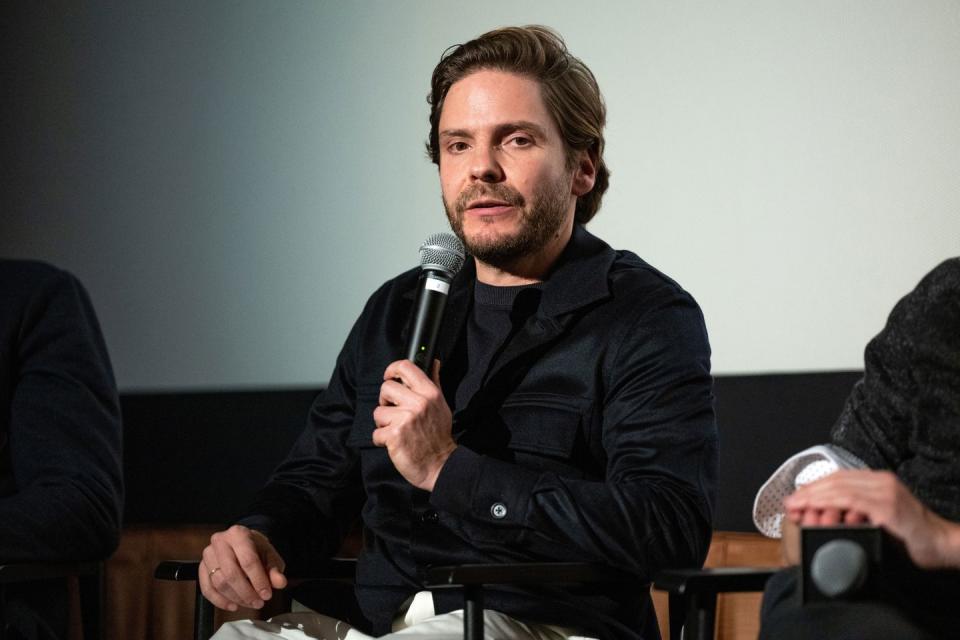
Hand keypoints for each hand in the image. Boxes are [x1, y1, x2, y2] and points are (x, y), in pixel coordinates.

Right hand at [199, 525, 286, 610]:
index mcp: (238, 534)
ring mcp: (208, 554)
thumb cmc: (257, 550)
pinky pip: (207, 589)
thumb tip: (280, 583)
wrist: (243, 544)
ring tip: (249, 603)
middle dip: (246, 592)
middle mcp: (219, 541)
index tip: (267, 595)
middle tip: (258, 602)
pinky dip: (219, 601)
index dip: (258, 580)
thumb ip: (274, 570)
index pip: (248, 560)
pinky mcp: (201, 567)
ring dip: (235, 598)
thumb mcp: (270, 556)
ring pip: (218, 582)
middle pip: (231, 573)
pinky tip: (233, 606)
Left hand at [372, 359, 455, 490]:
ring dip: (383, 424)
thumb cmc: (439, 435)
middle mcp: (418, 403)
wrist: (440, 465)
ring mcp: (405, 419)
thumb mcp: (441, 405)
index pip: (405, 367)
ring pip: (378, 412)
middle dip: (386, 402)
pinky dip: (382, 440)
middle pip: (385, 388)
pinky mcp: (394, 435)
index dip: (392, 370)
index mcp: (430, 393)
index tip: (389, 377)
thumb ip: (434, 382)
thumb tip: (433, 362)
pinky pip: (376, 432)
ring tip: (397, 431)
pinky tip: (395, 443)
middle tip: (394, 413)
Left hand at [784, 469, 958, 568]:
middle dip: (808, 491)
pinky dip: (829, 504)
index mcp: (879, 481)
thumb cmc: (912, 536)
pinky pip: (851, 501)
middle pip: (835, 480)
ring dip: (813, 497)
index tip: (796, 497)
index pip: (839, 477)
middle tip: (789, 503)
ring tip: (795, 507)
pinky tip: (815, 510)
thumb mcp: (881, 517)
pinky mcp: (887, 508)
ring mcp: (885, 492)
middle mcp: (882, 481)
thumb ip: (860, 510)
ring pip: (839, 488)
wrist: (943, 544)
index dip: (815, 486)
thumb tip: (829, 514)